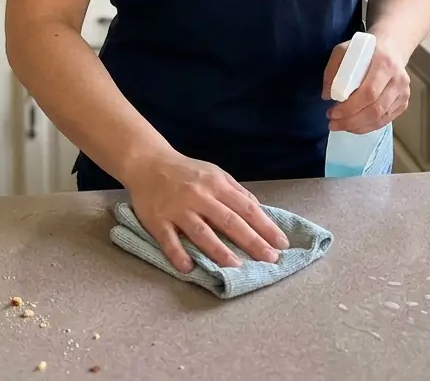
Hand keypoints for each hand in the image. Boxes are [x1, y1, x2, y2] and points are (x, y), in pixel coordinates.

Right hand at [121, 150, 289, 273]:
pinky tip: (188, 268)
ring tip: (236, 267)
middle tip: (270, 259)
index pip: (246, 208)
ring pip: (201, 232)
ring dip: (219, 251)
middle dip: (252, 241)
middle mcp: (199, 196)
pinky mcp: (157, 220)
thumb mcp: (215, 173)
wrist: (148, 162)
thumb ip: (236, 192)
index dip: (265, 226)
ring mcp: (177, 208)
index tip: (282, 243)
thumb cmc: (187, 171)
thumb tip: (259, 210)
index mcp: (216, 184)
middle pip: (229, 221)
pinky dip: (178, 254)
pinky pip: (168, 240)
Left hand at [322, 33, 409, 134]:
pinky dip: (368, 126)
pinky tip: (354, 126)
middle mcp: (398, 80)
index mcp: (384, 63)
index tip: (332, 113)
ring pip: (381, 118)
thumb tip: (327, 95)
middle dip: (351, 121)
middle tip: (333, 123)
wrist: (391, 48)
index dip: (350, 107)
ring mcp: (403, 93)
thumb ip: (333, 70)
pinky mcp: (404, 102)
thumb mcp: (344, 50)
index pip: (369, 92)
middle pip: (375, 109)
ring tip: (340, 125)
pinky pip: (385, 120)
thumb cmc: (365, 49)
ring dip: (358, 126)